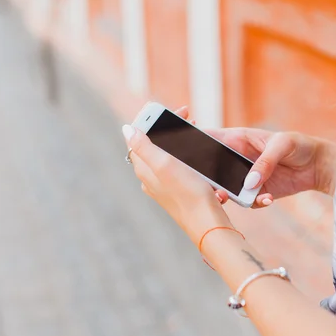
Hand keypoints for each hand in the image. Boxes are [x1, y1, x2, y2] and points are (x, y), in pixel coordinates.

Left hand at [122, 115, 231, 244]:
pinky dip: (194, 162)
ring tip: (198, 137)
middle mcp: (151, 178)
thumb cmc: (189, 194)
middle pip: (156, 146)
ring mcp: (166, 186)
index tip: (169, 112)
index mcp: (145, 169)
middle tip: (189, 119)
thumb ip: (144, 146)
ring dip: (184, 144)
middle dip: (171, 130)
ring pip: (171, 157)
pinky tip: (205, 165)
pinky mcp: (181, 193)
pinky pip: (185, 171)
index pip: (140, 138)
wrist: (208, 224)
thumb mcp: (165, 164)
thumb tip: (126, 128)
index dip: (152, 120)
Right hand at [178, 107, 335, 207]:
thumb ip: (265, 161)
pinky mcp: (255, 193)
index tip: (178, 150)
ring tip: (228, 198)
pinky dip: (254, 203)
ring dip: (225, 195)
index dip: (189, 142)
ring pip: (224, 189)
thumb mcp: (283, 145)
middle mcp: (235, 159)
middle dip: (203, 179)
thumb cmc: (299, 144)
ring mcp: (243, 177)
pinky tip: (268, 200)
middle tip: (206, 185)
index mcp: (237, 139)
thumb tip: (249, 182)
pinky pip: (246, 201)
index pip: (207, 139)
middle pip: (209, 169)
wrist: (319, 166)